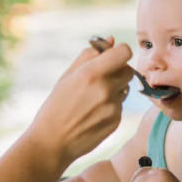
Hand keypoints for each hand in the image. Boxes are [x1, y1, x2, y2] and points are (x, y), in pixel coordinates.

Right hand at [27, 37, 132, 168]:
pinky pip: (120, 106)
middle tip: (101, 78)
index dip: (120, 52)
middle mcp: (105, 89)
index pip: (124, 52)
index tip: (112, 57)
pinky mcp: (116, 121)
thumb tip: (112, 40)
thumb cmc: (56, 106)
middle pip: (128, 71)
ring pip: (124, 89)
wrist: (52, 142)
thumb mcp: (67, 77)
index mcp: (91, 74)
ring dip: (114, 90)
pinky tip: (93, 114)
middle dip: (118, 71)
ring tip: (92, 100)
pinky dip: (110, 106)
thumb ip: (89, 56)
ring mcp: (113, 107)